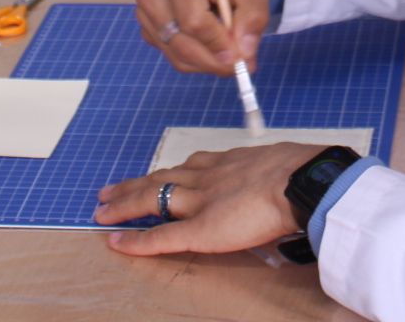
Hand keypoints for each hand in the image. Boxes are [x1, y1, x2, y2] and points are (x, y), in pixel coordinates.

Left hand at [94, 140, 315, 256]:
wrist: (299, 181)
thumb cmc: (302, 174)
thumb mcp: (283, 164)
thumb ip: (271, 175)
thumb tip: (280, 188)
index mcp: (228, 163)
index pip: (189, 167)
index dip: (168, 174)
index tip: (154, 176)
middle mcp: (207, 176)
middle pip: (161, 178)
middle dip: (134, 184)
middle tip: (109, 189)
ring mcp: (200, 201)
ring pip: (151, 198)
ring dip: (124, 203)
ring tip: (103, 208)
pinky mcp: (199, 229)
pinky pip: (160, 235)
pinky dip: (136, 240)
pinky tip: (115, 241)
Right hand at [134, 0, 269, 74]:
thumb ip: (253, 17)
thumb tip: (244, 53)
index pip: (194, 22)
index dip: (219, 44)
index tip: (241, 57)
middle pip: (181, 44)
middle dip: (214, 60)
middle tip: (241, 66)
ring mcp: (146, 13)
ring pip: (177, 56)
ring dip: (207, 63)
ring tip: (230, 53)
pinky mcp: (149, 28)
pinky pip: (173, 57)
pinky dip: (197, 61)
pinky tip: (212, 47)